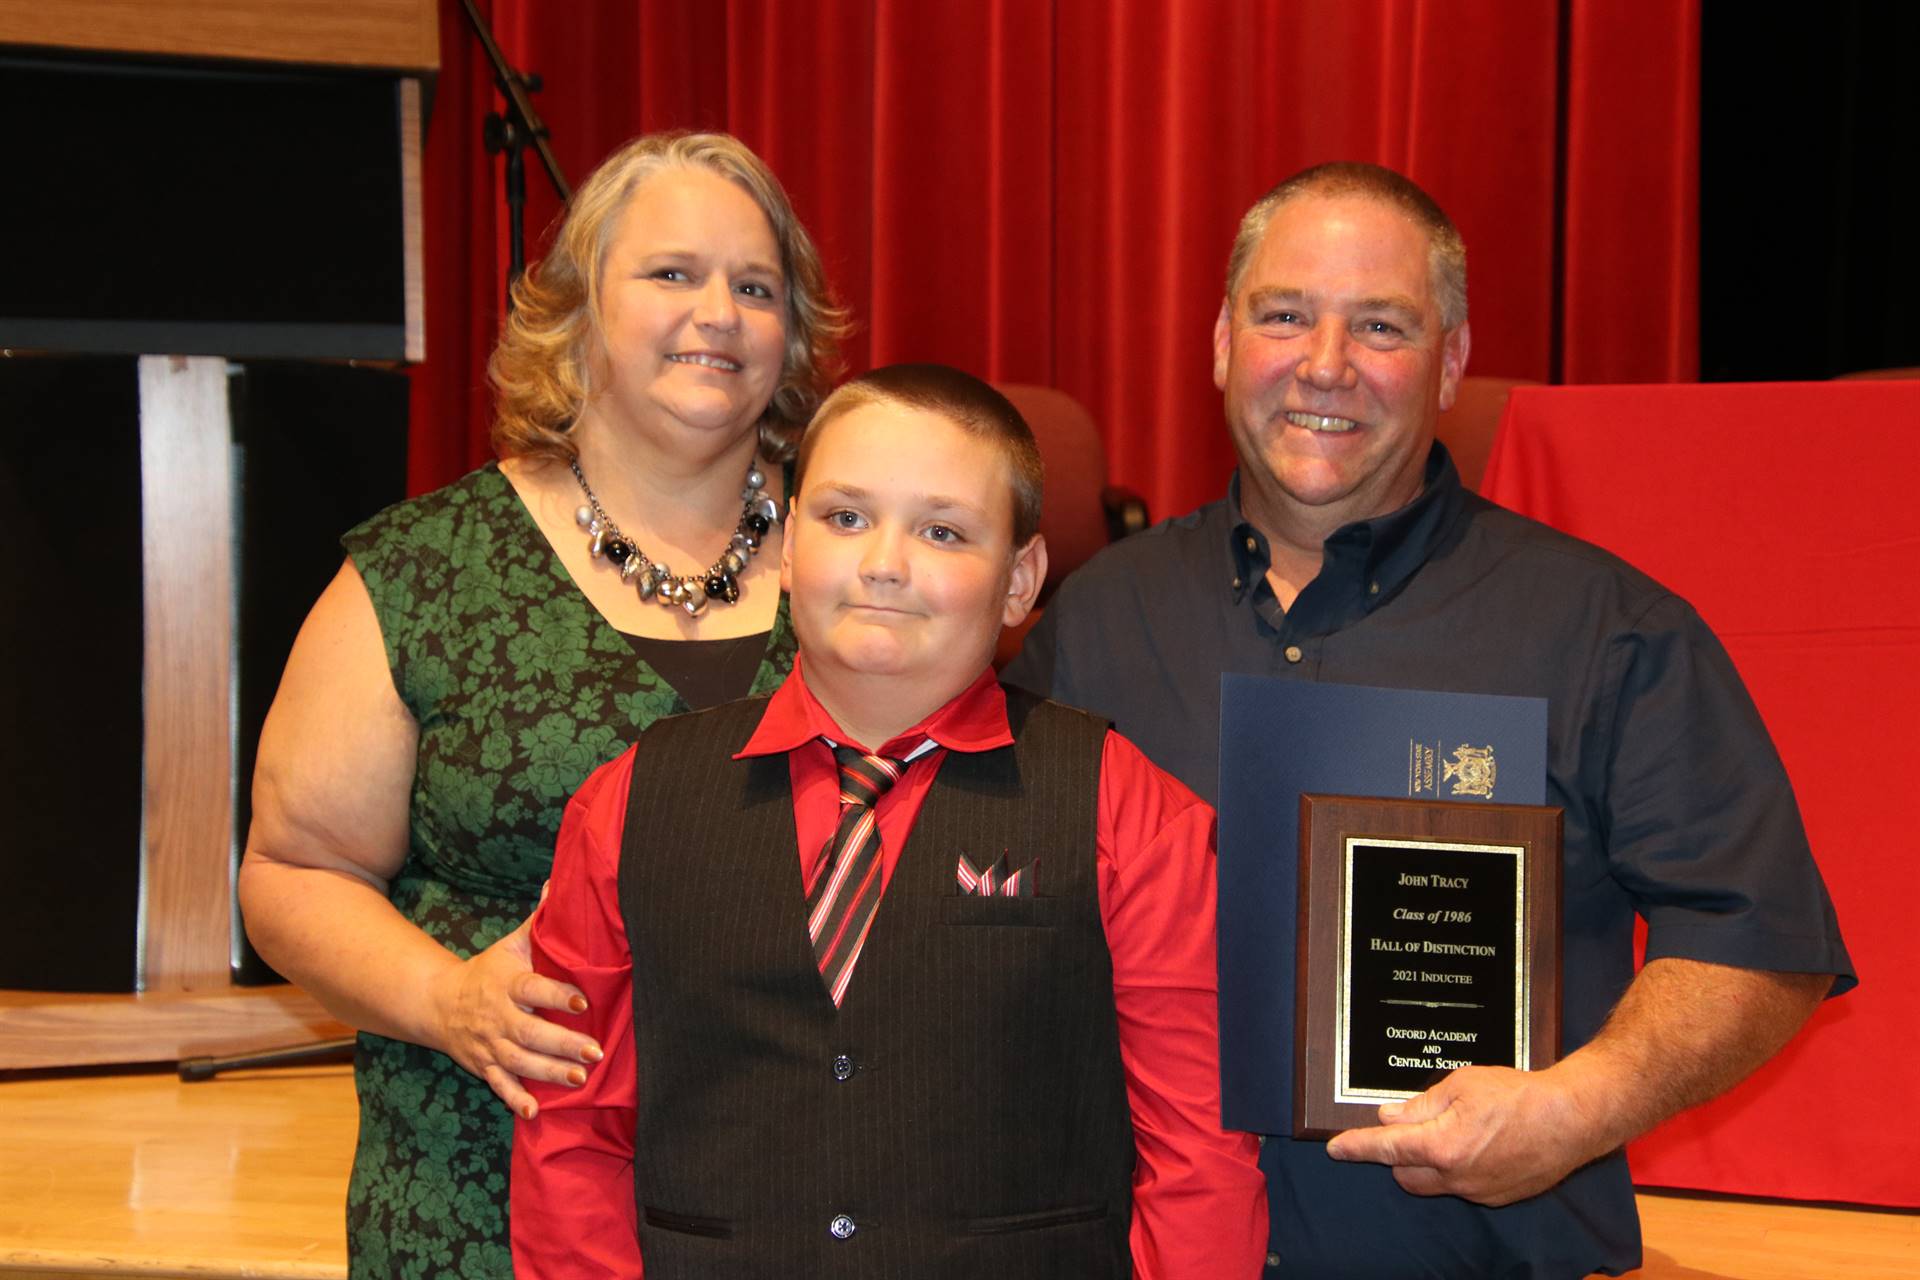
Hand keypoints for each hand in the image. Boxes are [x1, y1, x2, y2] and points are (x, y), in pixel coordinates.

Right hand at [428, 893, 600, 1119]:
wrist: (439, 1003)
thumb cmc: (488, 972)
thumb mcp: (509, 945)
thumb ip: (537, 922)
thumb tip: (560, 883)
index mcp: (507, 983)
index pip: (533, 988)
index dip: (556, 994)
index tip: (582, 1002)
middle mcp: (498, 1016)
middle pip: (530, 1031)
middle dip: (562, 1043)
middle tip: (594, 1051)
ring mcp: (490, 1044)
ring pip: (520, 1061)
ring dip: (549, 1072)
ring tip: (580, 1079)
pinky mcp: (484, 1066)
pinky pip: (499, 1085)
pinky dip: (515, 1099)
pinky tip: (534, 1112)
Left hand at [1323, 1063, 1608, 1205]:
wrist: (1571, 1119)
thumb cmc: (1518, 1096)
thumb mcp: (1462, 1085)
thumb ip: (1421, 1105)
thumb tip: (1390, 1118)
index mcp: (1443, 1145)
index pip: (1387, 1149)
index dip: (1357, 1148)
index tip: (1335, 1149)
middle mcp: (1456, 1176)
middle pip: (1404, 1173)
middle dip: (1397, 1153)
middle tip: (1409, 1126)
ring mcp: (1477, 1191)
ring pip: (1431, 1183)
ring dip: (1426, 1163)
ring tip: (1449, 1132)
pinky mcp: (1496, 1197)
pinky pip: (1460, 1187)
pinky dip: (1455, 1170)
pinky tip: (1476, 1145)